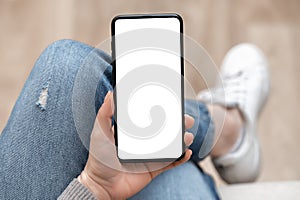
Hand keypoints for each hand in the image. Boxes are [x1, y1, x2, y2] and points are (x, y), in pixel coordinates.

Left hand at [78, 91, 194, 199]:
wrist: (101, 185)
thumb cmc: (99, 157)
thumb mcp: (99, 131)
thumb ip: (105, 113)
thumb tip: (110, 93)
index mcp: (134, 132)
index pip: (151, 118)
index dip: (163, 110)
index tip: (173, 103)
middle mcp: (145, 142)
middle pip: (166, 130)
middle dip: (178, 124)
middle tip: (187, 119)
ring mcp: (151, 155)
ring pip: (171, 145)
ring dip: (182, 140)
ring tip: (188, 136)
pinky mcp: (154, 169)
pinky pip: (171, 163)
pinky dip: (181, 158)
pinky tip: (186, 152)